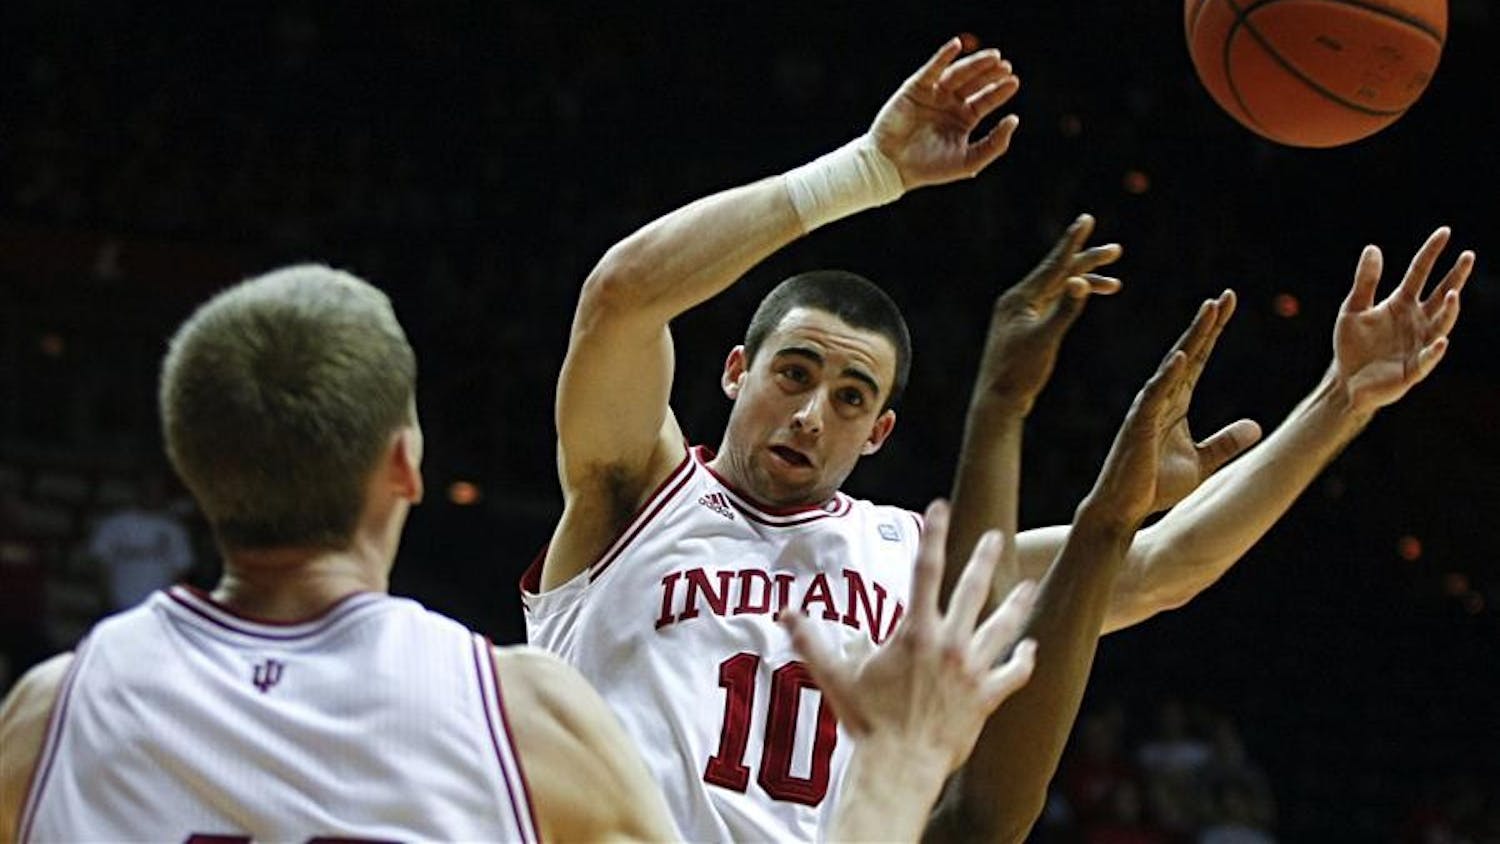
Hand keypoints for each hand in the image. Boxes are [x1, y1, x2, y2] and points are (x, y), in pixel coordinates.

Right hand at [782, 500, 1037, 775]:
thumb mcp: (834, 677)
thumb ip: (811, 642)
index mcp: (915, 632)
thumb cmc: (867, 721)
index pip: (925, 570)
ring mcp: (972, 670)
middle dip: (984, 558)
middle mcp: (949, 643)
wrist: (901, 764)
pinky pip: (1012, 674)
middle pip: (972, 590)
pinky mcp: (986, 698)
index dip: (933, 534)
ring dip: (1016, 605)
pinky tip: (1030, 650)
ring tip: (1028, 586)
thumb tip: (785, 613)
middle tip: (996, 535)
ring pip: (1002, 628)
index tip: (940, 507)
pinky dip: (1023, 661)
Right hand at [869, 37, 1021, 188]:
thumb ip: (995, 144)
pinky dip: (943, 57)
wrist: (893, 168)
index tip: (1013, 81)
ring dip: (975, 64)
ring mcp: (932, 95)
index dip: (999, 91)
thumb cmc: (930, 169)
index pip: (985, 100)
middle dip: (990, 73)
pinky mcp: (915, 89)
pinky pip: (931, 69)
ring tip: (993, 57)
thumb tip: (1014, 120)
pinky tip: (956, 46)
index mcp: (962, 120)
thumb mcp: (969, 161)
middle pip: (974, 83)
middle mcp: (949, 104)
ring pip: (957, 74)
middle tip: (1005, 66)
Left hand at [978, 213, 1122, 412]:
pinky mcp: (1026, 327)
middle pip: (1058, 273)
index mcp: (1020, 299)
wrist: (997, 401)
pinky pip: (1053, 303)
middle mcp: (1019, 301)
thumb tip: (1080, 280)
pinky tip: (1087, 300)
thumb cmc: (1019, 373)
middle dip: (1087, 261)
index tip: (1087, 219)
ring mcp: (1022, 313)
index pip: (1053, 265)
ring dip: (1085, 283)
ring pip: (1058, 289)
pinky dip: (1072, 300)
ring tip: (1115, 284)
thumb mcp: (1045, 340)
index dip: (1072, 242)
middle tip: (1116, 251)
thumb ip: (1065, 310)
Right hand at [1149, 290, 1261, 511]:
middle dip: (1206, 326)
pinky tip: (1180, 356)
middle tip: (1224, 297)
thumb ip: (1225, 443)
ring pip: (1172, 367)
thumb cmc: (1154, 487)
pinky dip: (1167, 376)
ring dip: (1190, 339)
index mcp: (1176, 404)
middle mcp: (1161, 399)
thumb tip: (1256, 427)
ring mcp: (1148, 410)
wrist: (1124, 510)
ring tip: (1208, 313)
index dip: (1213, 333)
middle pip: (1187, 354)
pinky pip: (1154, 396)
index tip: (1228, 304)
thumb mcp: (1202, 463)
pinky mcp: (1139, 426)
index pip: (1197, 360)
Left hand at [1333, 227, 1473, 414]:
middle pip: (1441, 295)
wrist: (1345, 380)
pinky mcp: (1413, 369)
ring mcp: (1418, 344)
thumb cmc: (1352, 345)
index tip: (1445, 232)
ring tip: (1452, 295)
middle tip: (1468, 256)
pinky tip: (1440, 341)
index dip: (1431, 253)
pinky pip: (1427, 359)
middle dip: (1455, 277)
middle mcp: (1416, 320)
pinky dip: (1434, 351)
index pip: (1420, 272)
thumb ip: (1365, 281)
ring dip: (1448, 311)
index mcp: (1401, 303)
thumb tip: (1373, 248)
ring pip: (1440, 325)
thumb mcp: (1353, 308)